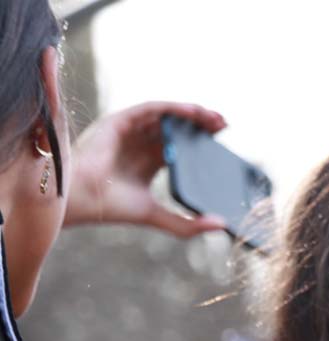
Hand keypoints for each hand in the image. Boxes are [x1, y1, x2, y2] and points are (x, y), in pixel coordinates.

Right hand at [64, 102, 228, 236]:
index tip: (223, 140)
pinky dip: (174, 108)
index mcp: (149, 161)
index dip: (201, 140)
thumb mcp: (159, 216)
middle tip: (225, 126)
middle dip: (201, 124)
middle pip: (177, 127)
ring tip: (215, 118)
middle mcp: (140, 142)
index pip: (180, 145)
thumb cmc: (114, 208)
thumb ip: (189, 224)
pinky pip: (152, 108)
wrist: (84, 201)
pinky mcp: (120, 121)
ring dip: (192, 113)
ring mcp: (130, 130)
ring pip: (167, 115)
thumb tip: (221, 225)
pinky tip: (194, 112)